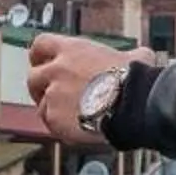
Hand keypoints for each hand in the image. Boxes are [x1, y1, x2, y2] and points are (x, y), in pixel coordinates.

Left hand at [26, 35, 159, 145]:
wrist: (133, 104)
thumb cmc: (135, 80)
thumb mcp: (134, 58)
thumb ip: (129, 56)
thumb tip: (143, 56)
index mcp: (72, 50)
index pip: (41, 45)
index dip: (40, 56)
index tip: (43, 63)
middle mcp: (57, 70)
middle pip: (32, 77)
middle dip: (40, 87)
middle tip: (52, 96)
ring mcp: (53, 94)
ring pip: (41, 104)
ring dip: (52, 110)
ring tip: (72, 117)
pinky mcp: (54, 118)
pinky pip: (51, 124)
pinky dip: (60, 127)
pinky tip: (76, 129)